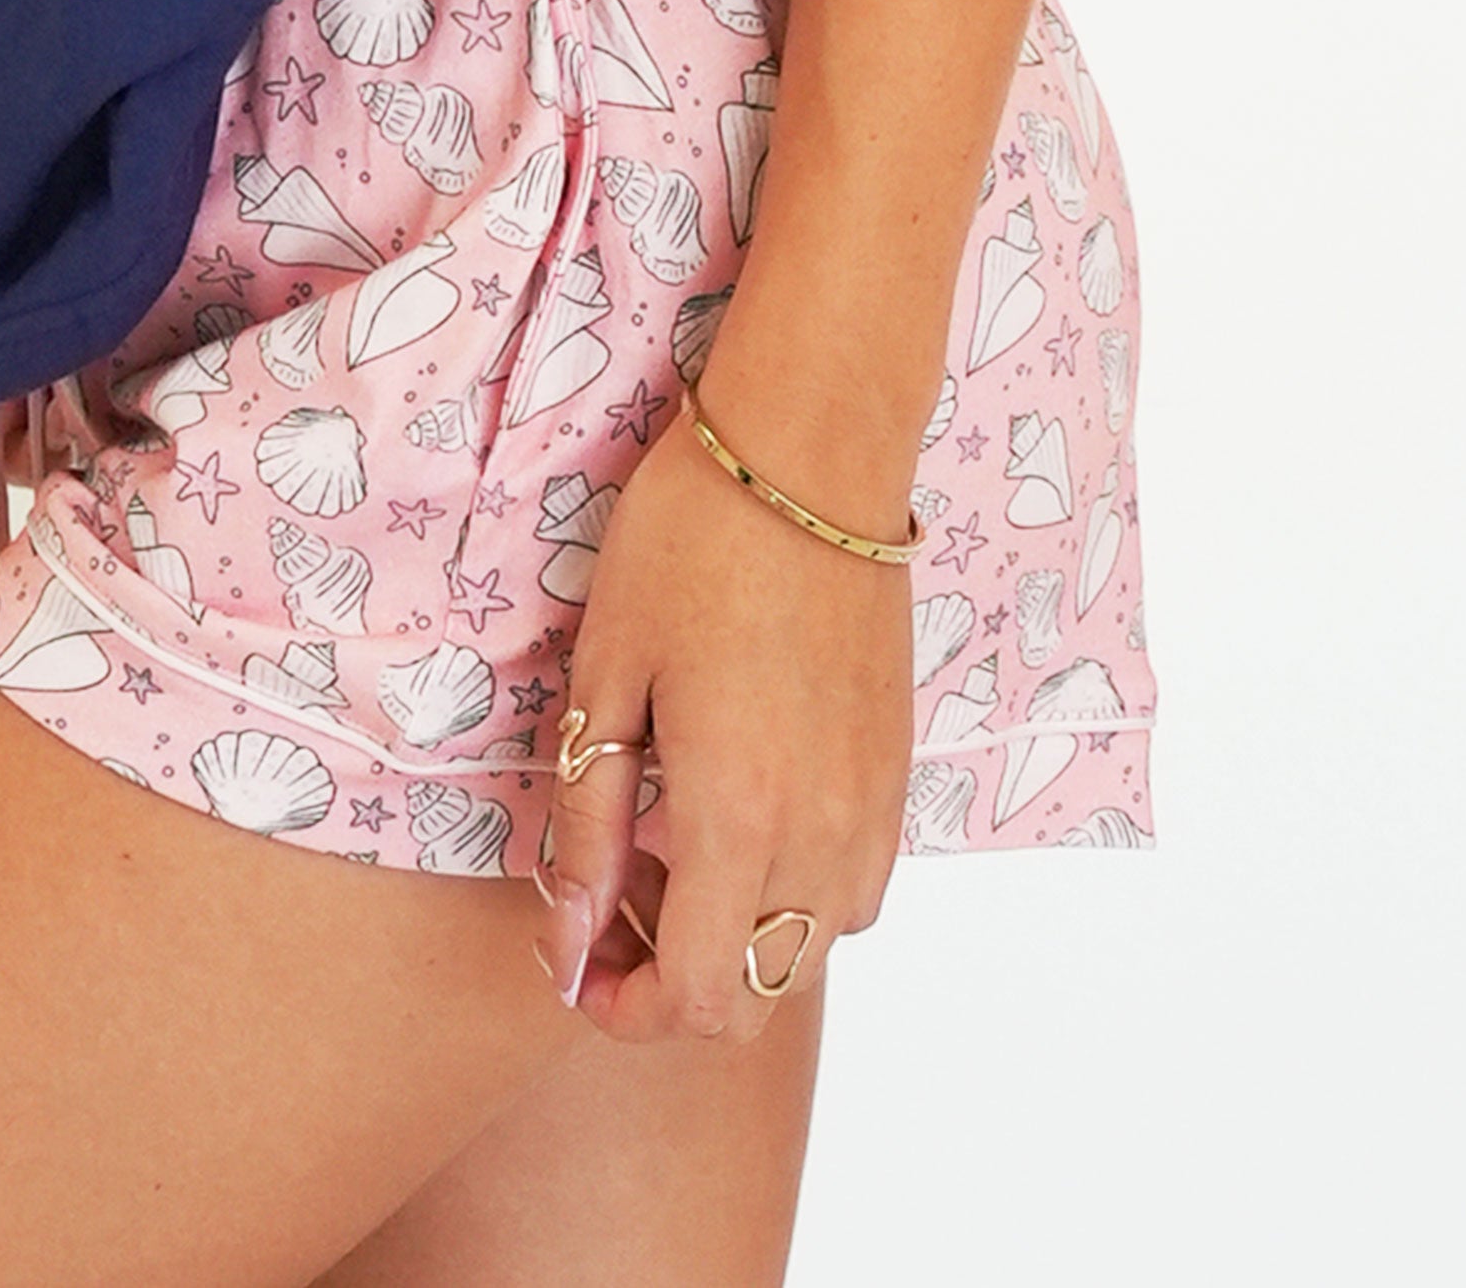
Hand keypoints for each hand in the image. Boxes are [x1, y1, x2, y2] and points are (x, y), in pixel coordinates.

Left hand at [529, 403, 913, 1042]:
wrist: (809, 455)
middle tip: (615, 893)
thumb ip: (587, 824)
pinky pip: (853, 892)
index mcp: (736, 816)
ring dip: (734, 938)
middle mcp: (820, 836)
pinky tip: (744, 812)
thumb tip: (567, 937)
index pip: (691, 1001)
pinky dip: (793, 895)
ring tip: (674, 843)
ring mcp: (872, 811)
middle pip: (750, 999)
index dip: (621, 1009)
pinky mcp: (898, 776)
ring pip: (808, 953)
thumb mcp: (607, 677)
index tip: (577, 958)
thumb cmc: (689, 545)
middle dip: (670, 983)